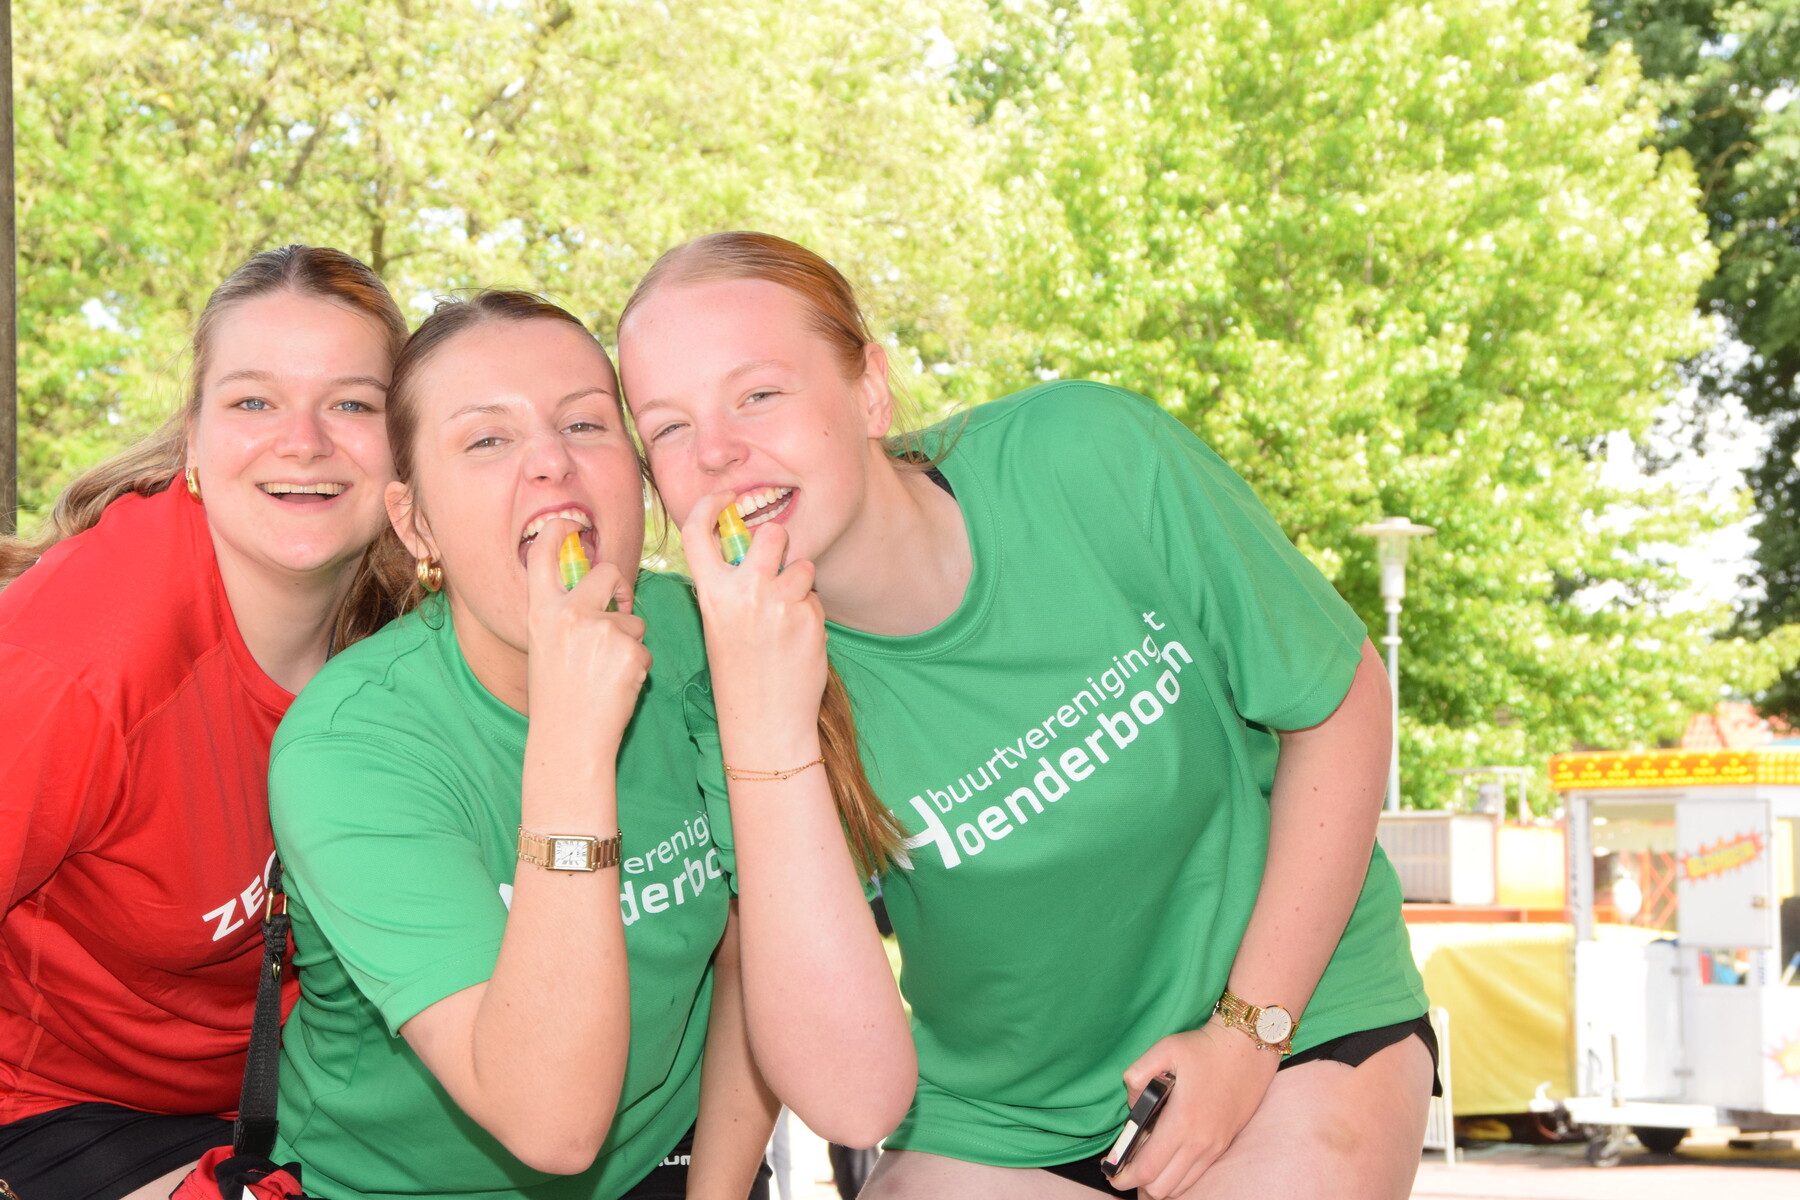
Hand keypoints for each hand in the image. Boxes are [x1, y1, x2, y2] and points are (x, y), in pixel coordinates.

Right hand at [524, 517, 649, 749]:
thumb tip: (598, 592)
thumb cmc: (557, 698)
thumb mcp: (546, 647)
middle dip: (621, 587)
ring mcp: (602, 629)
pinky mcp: (630, 649)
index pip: (542, 555)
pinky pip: (644, 648)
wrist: (569, 740)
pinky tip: (618, 687)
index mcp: (542, 612)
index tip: (570, 524)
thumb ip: (564, 615)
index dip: (556, 530)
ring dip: (629, 642)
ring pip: (634, 619)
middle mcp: (570, 613)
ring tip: (606, 674)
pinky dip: (637, 667)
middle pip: (609, 572)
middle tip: (620, 608)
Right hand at [679, 492, 827, 744]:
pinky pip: (815, 597)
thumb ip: (730, 585)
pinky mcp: (810, 617)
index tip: (726, 498)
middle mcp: (744, 592)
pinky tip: (797, 640)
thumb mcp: (719, 623)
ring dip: (800, 584)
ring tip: (786, 617)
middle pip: (772, 533)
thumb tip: (750, 546)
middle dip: (781, 541)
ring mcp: (780, 603)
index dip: (710, 504)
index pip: (697, 531)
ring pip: (803, 567)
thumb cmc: (740, 672)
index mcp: (711, 593)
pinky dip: (810, 612)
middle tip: (778, 562)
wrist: (765, 720)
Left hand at [1105, 1020, 1279, 1196]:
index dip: (1123, 1176)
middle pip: (1161, 1188)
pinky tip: (1166, 1158)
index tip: (1110, 1172)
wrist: (1249, 1049)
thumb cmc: (1204, 1049)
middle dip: (1137, 1183)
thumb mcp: (1164, 1049)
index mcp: (1181, 1121)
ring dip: (1158, 1183)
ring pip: (1179, 1186)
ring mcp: (1214, 1147)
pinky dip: (1176, 1176)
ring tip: (1144, 1164)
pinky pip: (1196, 1175)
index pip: (1148, 1169)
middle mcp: (1200, 1142)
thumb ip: (1136, 1076)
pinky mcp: (1223, 1145)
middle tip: (1124, 1167)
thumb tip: (1132, 1105)